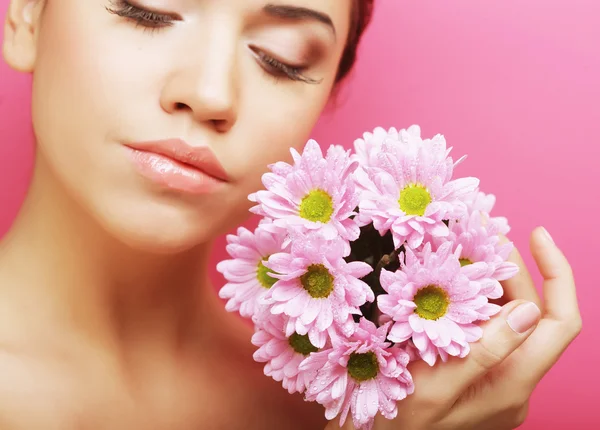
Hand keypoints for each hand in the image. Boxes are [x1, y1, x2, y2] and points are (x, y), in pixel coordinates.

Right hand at [326, 226, 581, 429]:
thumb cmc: (400, 424)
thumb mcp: (435, 389)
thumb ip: (482, 351)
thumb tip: (525, 309)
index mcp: (512, 384)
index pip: (559, 322)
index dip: (556, 273)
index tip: (534, 235)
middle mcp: (513, 380)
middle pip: (530, 313)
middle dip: (509, 269)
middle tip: (476, 236)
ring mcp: (497, 378)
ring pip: (506, 319)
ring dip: (488, 283)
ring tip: (461, 252)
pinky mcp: (479, 374)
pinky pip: (486, 330)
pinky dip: (473, 302)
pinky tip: (449, 287)